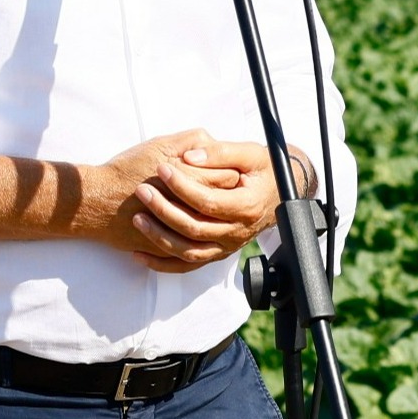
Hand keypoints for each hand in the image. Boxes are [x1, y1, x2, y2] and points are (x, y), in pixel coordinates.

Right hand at [90, 130, 238, 259]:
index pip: (231, 178)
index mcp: (195, 181)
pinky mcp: (168, 249)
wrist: (97, 201)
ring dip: (212, 218)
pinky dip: (196, 239)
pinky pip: (192, 250)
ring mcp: (181, 234)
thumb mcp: (162, 144)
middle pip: (226, 203)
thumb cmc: (128, 170)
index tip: (228, 167)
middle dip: (226, 194)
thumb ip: (194, 140)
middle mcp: (193, 210)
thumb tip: (215, 144)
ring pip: (211, 230)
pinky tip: (193, 225)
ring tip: (205, 205)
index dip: (232, 170)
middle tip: (220, 185)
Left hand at [128, 139, 282, 272]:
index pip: (207, 201)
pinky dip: (162, 264)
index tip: (161, 169)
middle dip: (163, 209)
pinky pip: (187, 265)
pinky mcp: (218, 253)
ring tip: (138, 219)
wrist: (280, 193)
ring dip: (159, 238)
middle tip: (142, 191)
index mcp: (247, 206)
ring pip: (188, 251)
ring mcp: (227, 246)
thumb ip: (221, 153)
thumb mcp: (251, 154)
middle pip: (193, 228)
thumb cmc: (265, 171)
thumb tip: (190, 156)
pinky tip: (140, 256)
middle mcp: (237, 231)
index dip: (182, 186)